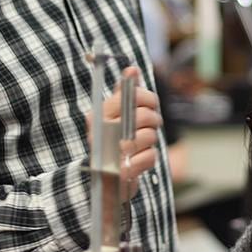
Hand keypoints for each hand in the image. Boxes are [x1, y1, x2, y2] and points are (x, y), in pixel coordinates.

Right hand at [89, 66, 161, 200]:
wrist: (104, 182)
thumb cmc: (113, 143)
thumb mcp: (115, 116)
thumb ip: (123, 93)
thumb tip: (132, 69)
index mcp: (98, 115)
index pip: (131, 96)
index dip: (148, 98)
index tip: (151, 105)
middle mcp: (101, 133)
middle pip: (143, 116)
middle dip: (154, 120)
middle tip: (152, 125)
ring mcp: (110, 154)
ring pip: (149, 136)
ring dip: (151, 141)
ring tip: (141, 144)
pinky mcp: (122, 173)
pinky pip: (150, 157)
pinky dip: (149, 159)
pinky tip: (138, 160)